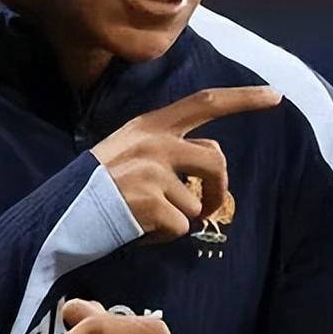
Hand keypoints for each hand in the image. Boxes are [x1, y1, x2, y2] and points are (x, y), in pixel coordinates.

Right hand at [91, 86, 281, 241]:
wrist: (56, 216)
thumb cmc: (93, 188)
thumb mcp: (125, 151)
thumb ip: (165, 149)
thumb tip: (210, 163)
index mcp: (149, 125)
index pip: (205, 103)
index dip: (243, 99)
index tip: (276, 96)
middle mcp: (154, 142)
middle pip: (216, 160)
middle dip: (218, 190)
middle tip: (208, 209)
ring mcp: (153, 171)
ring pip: (197, 201)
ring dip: (179, 218)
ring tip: (147, 219)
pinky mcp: (151, 201)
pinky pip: (181, 226)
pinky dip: (163, 237)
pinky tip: (137, 231)